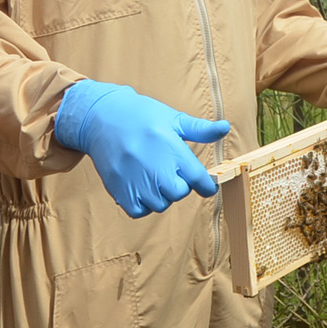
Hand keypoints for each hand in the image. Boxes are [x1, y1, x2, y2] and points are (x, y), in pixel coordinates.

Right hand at [54, 80, 229, 218]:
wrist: (101, 116)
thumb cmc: (141, 116)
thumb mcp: (173, 118)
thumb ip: (200, 129)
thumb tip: (225, 127)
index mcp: (171, 148)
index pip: (198, 178)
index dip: (206, 184)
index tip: (205, 184)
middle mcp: (154, 166)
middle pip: (179, 193)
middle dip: (179, 185)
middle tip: (170, 171)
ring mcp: (134, 180)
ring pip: (160, 204)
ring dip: (161, 195)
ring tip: (153, 176)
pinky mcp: (118, 189)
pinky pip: (139, 211)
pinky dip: (143, 204)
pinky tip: (141, 186)